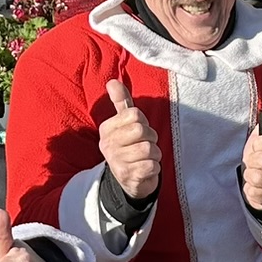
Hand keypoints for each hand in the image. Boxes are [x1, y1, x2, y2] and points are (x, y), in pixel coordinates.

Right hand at [99, 79, 161, 200]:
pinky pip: (152, 166)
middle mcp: (108, 144)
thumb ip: (121, 101)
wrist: (129, 180)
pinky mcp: (128, 177)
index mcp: (106, 128)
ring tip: (146, 158)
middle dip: (151, 138)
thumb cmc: (130, 146)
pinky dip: (155, 167)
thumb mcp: (124, 122)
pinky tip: (146, 169)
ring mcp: (116, 161)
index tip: (139, 132)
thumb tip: (112, 81)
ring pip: (149, 149)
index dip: (144, 122)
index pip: (135, 114)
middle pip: (142, 130)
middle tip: (145, 145)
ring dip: (155, 154)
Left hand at [242, 92, 261, 211]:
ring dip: (250, 176)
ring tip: (253, 174)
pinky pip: (255, 193)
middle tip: (254, 162)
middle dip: (251, 161)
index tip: (256, 146)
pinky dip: (249, 190)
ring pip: (259, 177)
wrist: (260, 183)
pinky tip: (254, 187)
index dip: (258, 143)